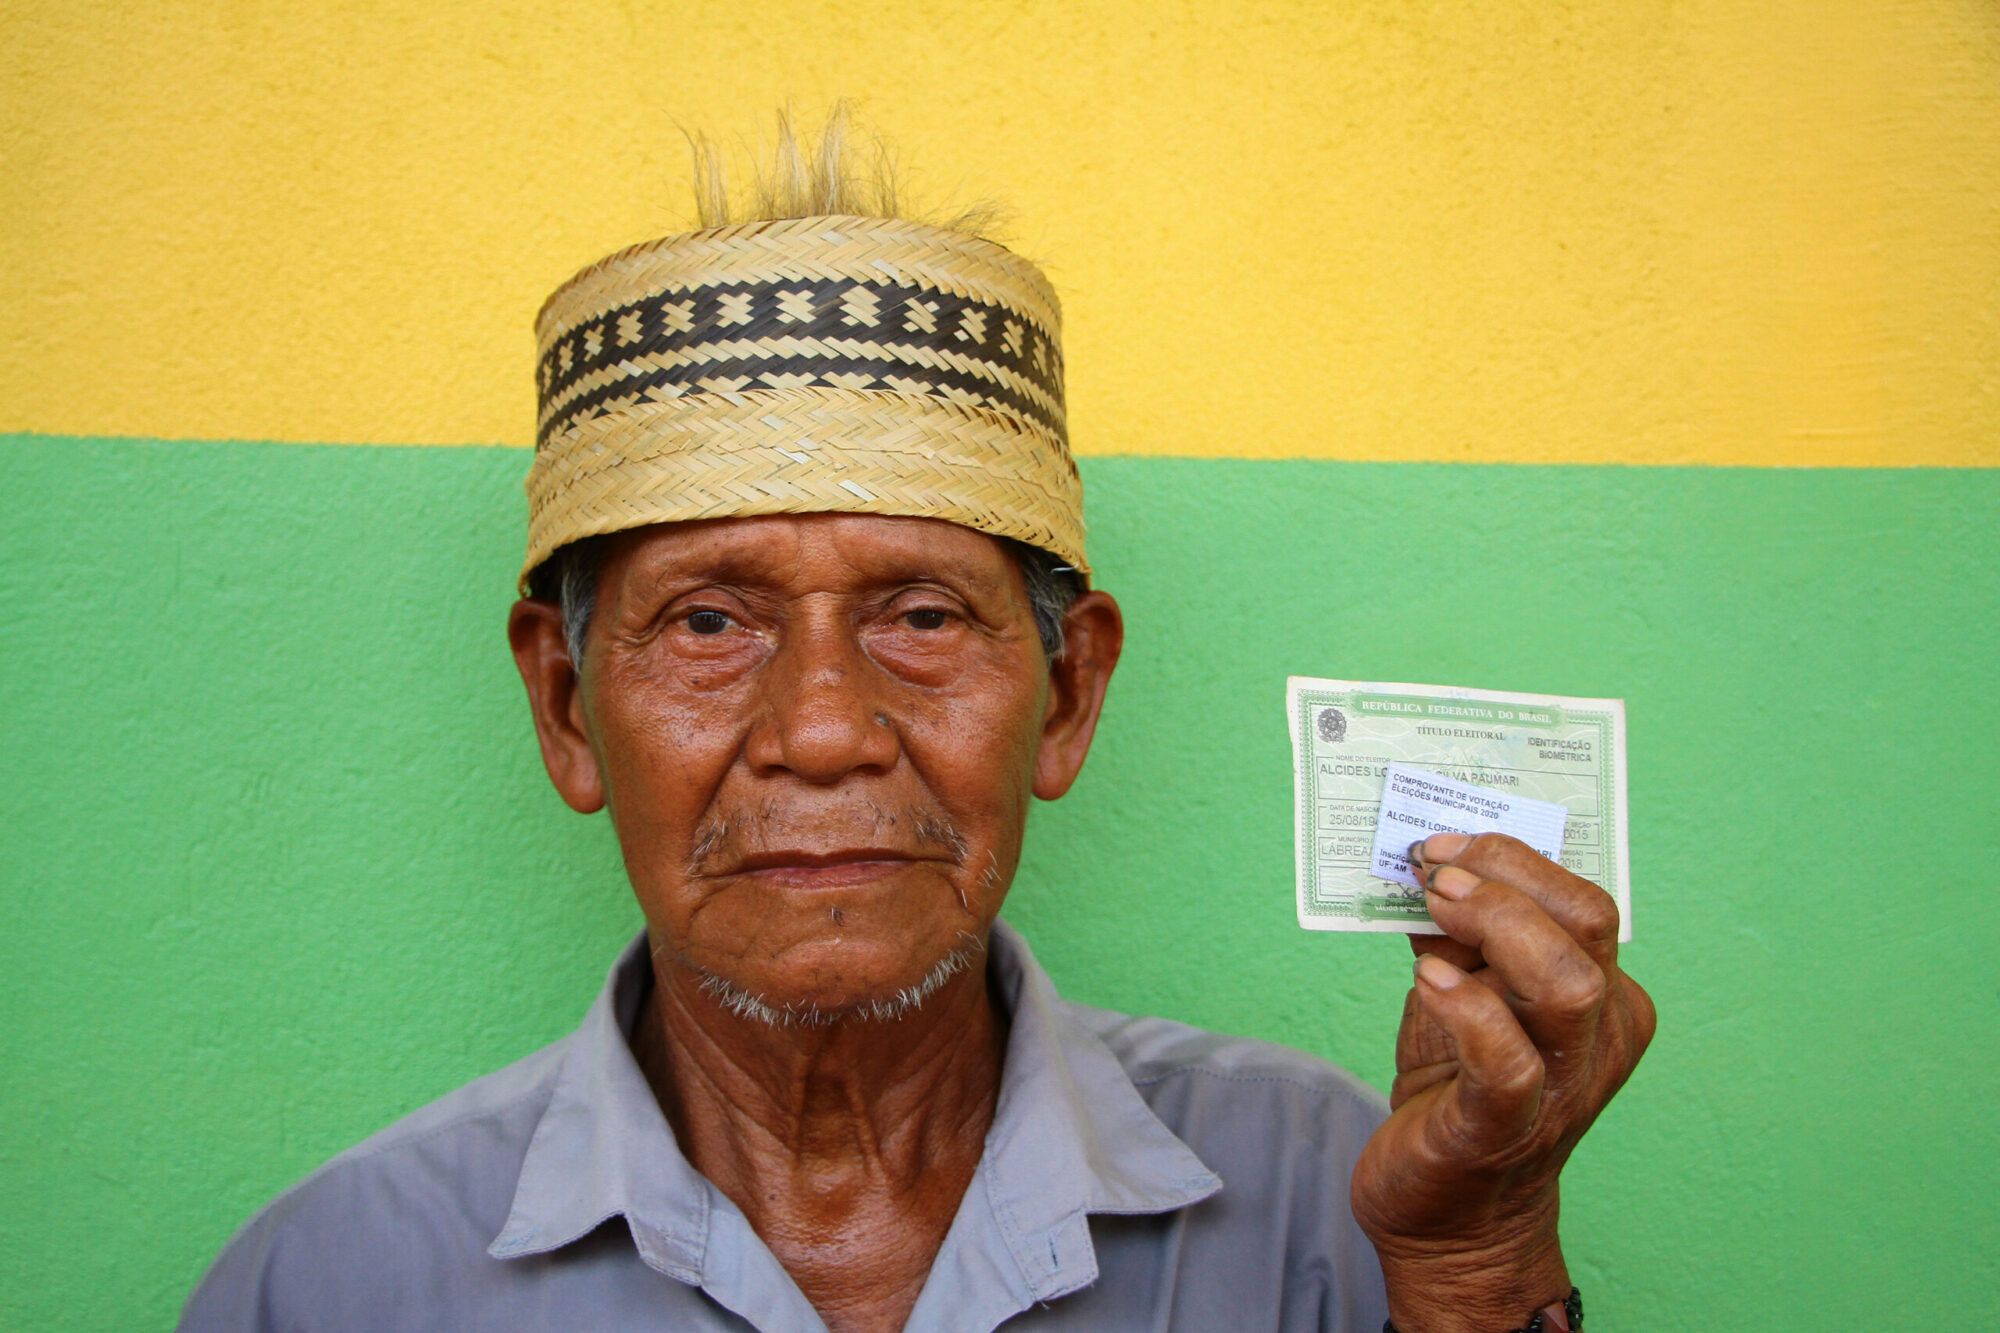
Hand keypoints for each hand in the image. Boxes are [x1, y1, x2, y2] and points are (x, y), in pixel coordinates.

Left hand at [1350, 832, 1655, 1331]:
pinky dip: (1467, 1007)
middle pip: (1586, 927)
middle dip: (1508, 878)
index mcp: (1602, 997)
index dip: (1515, 859)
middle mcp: (1598, 1038)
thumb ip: (1457, 936)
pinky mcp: (1506, 1130)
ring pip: (1567, 984)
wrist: (1450, 1215)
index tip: (1444, 845)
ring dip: (1496, 927)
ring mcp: (1561, 1086)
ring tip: (1435, 909)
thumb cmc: (1456, 1089)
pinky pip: (1508, 1061)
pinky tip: (1428, 981)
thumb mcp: (1460, 992)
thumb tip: (1430, 865)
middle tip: (1436, 870)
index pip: (1585, 903)